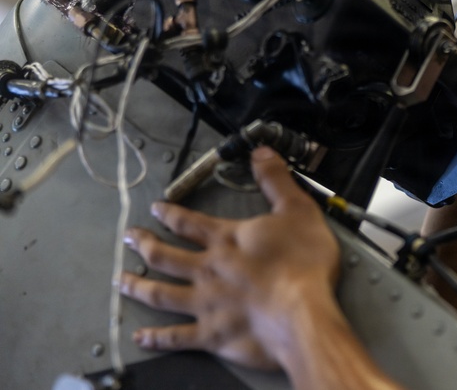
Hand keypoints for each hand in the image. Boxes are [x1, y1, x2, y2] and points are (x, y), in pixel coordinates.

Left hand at [118, 146, 340, 370]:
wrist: (302, 312)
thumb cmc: (303, 262)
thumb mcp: (298, 209)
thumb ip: (276, 181)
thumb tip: (260, 152)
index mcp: (226, 239)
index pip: (190, 222)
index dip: (170, 213)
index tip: (156, 209)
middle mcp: (207, 269)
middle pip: (165, 256)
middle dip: (144, 245)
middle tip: (129, 238)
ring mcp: (205, 304)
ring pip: (161, 294)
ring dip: (138, 287)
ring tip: (121, 281)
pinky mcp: (211, 334)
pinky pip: (175, 337)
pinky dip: (156, 338)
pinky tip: (140, 337)